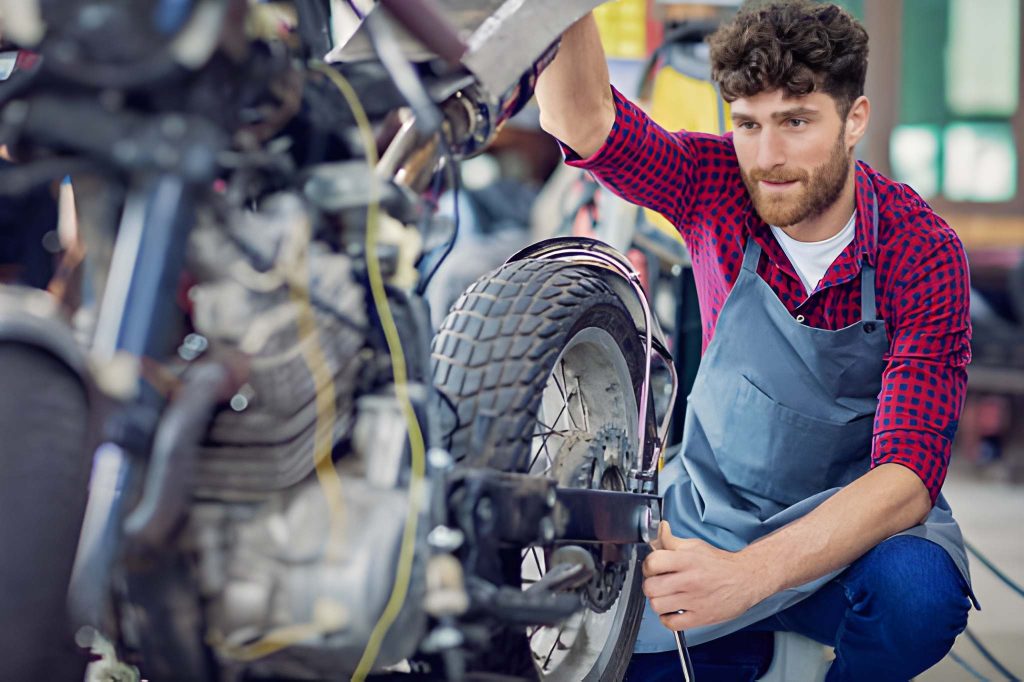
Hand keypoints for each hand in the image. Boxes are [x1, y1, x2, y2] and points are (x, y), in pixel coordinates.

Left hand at [642, 521, 772, 630]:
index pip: (652, 563)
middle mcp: (690, 580)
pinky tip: (673, 610)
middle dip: (650, 584)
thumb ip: (672, 541)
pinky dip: (667, 619)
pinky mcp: (700, 617)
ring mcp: (694, 601)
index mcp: (687, 560)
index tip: (653, 567)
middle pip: (651, 587)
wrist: (746, 579)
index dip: (648, 565)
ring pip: (657, 606)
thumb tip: (658, 529)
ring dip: (658, 602)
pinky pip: (671, 623)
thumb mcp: (695, 546)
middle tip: (658, 583)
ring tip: (666, 597)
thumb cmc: (720, 563)